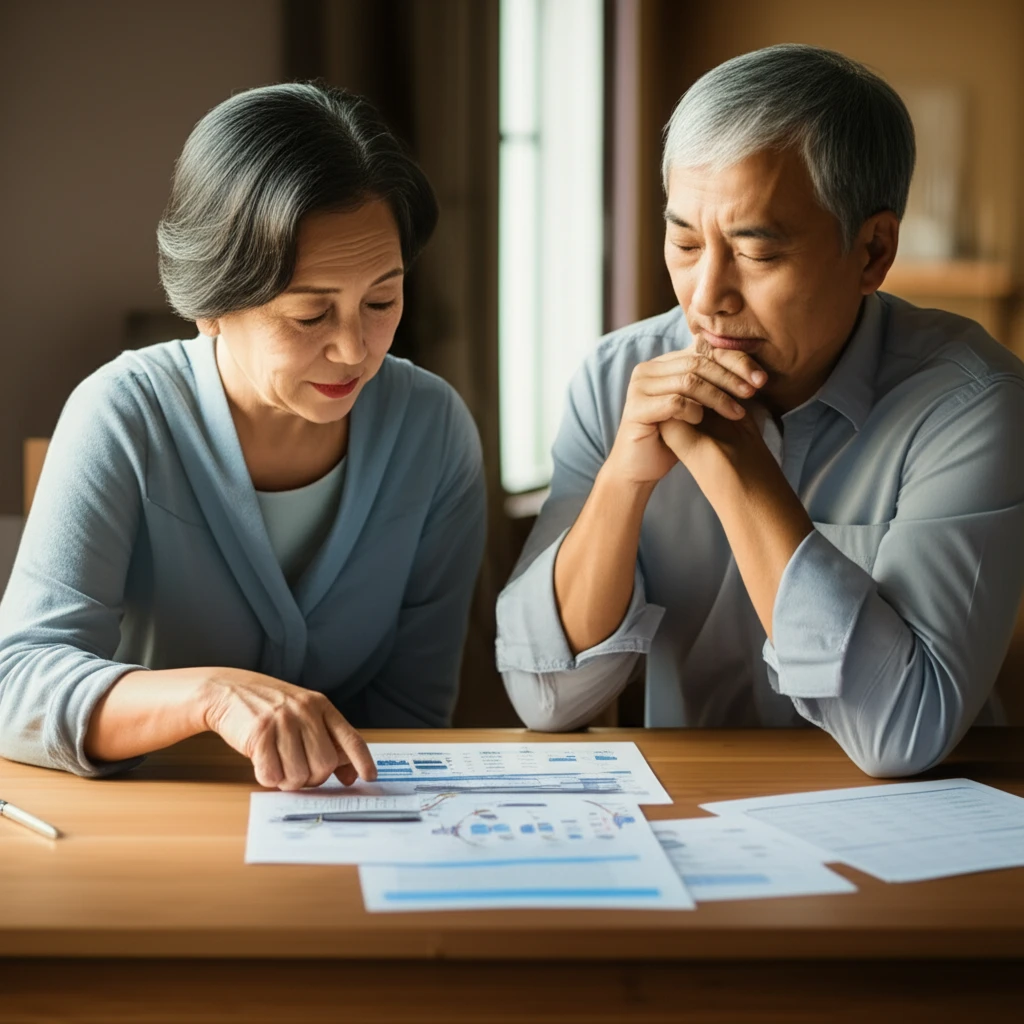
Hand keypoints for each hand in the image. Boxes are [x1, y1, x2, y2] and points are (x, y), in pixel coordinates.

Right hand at [201, 670, 376, 789]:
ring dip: (288, 780)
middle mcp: (305, 712)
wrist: (228, 690)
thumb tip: (350, 774)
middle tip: (299, 772)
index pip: (351, 738)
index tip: (370, 777)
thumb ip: (327, 741)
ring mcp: (283, 721)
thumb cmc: (268, 707)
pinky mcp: (259, 733)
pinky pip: (272, 775)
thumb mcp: (303, 715)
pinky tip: (264, 764)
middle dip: (313, 778)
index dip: (362, 761)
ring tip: (279, 765)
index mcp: (321, 706)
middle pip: (325, 765)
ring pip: (299, 775)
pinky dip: (269, 778)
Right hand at [605, 345, 766, 484]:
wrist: (640, 469)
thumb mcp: (697, 407)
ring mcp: (640, 387)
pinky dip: (694, 411)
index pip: (704, 350)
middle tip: (752, 393)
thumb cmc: (673, 439)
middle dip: (730, 377)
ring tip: (736, 414)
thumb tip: (754, 372)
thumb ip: (713, 386)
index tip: (761, 379)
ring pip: (688, 381)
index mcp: (664, 363)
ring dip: (718, 397)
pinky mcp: (636, 408)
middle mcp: (649, 369)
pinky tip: (702, 422)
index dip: (735, 360)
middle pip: (698, 362)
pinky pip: (674, 402)